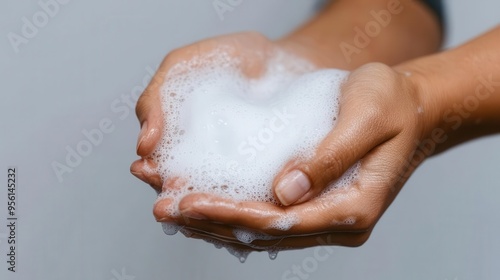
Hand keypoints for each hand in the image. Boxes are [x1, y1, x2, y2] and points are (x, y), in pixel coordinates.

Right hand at [130, 31, 328, 190]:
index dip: (150, 171)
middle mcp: (203, 167)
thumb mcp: (181, 67)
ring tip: (194, 205)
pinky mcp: (266, 180)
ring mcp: (234, 177)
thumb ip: (155, 98)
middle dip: (172, 198)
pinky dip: (243, 203)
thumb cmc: (229, 62)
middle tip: (167, 200)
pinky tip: (238, 205)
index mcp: (177, 146)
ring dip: (202, 209)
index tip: (146, 168)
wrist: (283, 60)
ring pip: (215, 202)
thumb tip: (144, 145)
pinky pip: (253, 197)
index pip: (157, 168)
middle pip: (183, 192)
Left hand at [145, 62, 435, 249]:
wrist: (411, 109)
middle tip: (164, 207)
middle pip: (264, 233)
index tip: (189, 202)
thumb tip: (284, 192)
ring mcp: (325, 217)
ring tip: (169, 208)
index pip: (283, 223)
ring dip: (213, 220)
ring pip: (260, 229)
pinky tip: (201, 203)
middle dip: (211, 222)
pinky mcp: (314, 204)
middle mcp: (338, 222)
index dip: (233, 215)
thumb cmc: (392, 106)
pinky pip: (266, 216)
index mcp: (355, 209)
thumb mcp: (368, 118)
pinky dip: (230, 210)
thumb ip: (329, 157)